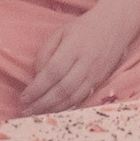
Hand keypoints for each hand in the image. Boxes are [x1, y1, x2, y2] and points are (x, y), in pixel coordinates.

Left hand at [22, 0, 139, 115]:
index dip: (37, 87)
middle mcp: (86, 62)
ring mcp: (95, 74)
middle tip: (26, 111)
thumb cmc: (83, 28)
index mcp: (74, 47)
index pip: (53, 71)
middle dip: (42, 103)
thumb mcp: (60, 32)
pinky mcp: (100, 81)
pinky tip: (54, 111)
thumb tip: (36, 77)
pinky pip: (82, 99)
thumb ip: (46, 53)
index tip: (23, 97)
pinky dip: (67, 107)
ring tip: (36, 115)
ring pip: (73, 98)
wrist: (116, 25)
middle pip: (62, 88)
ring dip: (53, 109)